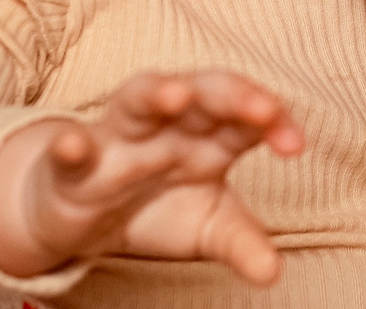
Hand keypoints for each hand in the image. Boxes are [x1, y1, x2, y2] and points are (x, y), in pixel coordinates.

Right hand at [0, 69, 301, 282]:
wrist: (85, 222)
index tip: (295, 146)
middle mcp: (169, 124)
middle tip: (261, 108)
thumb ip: (242, 243)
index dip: (274, 122)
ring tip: (177, 96)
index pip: (248, 117)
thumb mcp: (208, 229)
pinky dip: (70, 144)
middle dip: (232, 96)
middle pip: (204, 92)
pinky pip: (70, 148)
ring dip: (157, 93)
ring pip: (139, 98)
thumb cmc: (156, 210)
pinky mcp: (73, 162)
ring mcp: (119, 136)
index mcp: (210, 135)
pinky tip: (75, 143)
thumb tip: (273, 272)